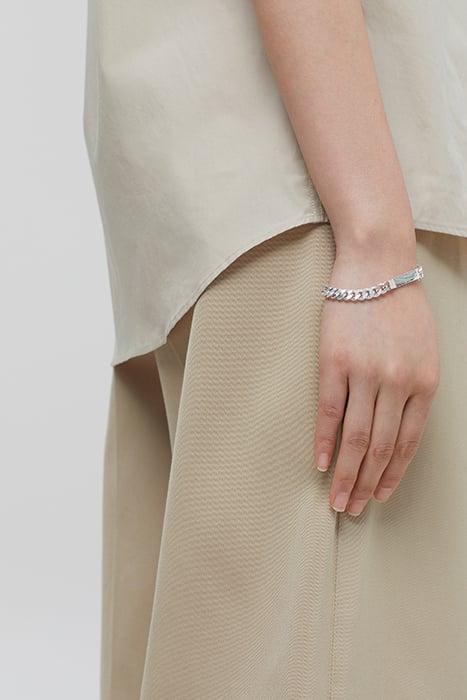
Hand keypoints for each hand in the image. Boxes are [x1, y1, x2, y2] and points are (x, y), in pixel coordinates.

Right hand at [314, 248, 439, 515]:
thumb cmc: (400, 305)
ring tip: (337, 500)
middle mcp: (398, 382)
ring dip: (346, 474)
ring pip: (357, 438)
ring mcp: (365, 373)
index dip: (393, 474)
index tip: (380, 496)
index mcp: (425, 383)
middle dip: (367, 484)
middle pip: (382, 448)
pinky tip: (321, 464)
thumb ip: (415, 387)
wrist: (376, 263)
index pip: (409, 443)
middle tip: (353, 509)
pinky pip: (330, 412)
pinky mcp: (335, 362)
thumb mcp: (424, 349)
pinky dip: (325, 442)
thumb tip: (398, 426)